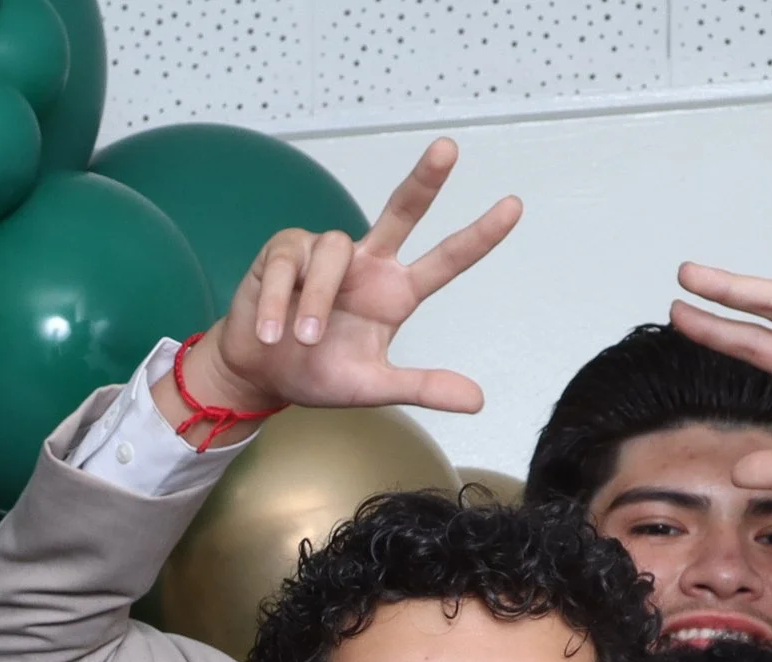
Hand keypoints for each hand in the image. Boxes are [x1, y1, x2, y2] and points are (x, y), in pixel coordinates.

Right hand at [181, 138, 519, 424]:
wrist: (257, 375)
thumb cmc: (314, 373)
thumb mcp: (372, 386)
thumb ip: (422, 387)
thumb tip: (477, 400)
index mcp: (395, 290)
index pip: (444, 260)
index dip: (478, 236)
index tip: (514, 207)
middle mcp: (367, 262)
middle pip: (402, 210)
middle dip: (425, 180)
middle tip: (448, 151)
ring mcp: (326, 252)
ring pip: (334, 254)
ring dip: (317, 302)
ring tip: (303, 340)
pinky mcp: (285, 251)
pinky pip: (288, 264)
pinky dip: (281, 302)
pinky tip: (272, 333)